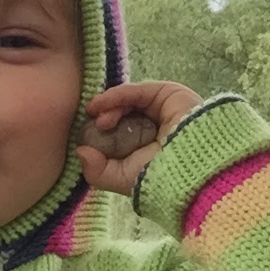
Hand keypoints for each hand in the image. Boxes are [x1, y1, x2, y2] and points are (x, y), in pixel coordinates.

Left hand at [76, 81, 201, 195]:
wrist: (189, 166)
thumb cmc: (159, 177)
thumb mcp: (122, 179)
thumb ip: (97, 171)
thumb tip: (80, 153)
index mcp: (149, 147)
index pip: (121, 133)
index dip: (102, 133)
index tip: (87, 139)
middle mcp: (156, 126)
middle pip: (123, 114)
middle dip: (104, 119)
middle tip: (96, 127)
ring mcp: (162, 109)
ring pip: (128, 101)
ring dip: (109, 107)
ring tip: (100, 120)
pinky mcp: (168, 93)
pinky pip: (136, 91)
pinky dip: (115, 96)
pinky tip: (100, 105)